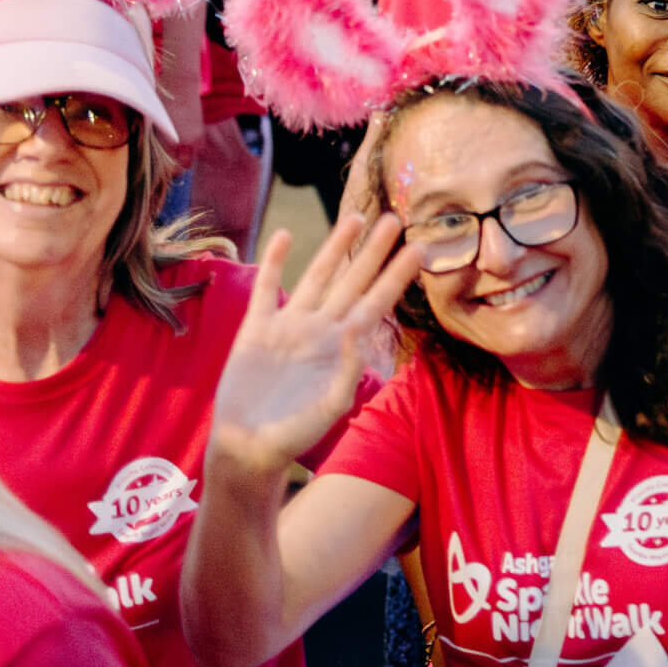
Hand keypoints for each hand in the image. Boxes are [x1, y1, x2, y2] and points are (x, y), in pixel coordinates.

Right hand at [210, 212, 421, 478]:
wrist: (248, 448)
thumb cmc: (294, 436)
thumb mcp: (329, 407)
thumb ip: (347, 369)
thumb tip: (358, 328)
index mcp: (343, 348)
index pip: (377, 302)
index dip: (397, 275)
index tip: (420, 248)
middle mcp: (320, 330)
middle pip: (353, 280)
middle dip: (373, 251)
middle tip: (396, 218)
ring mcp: (289, 326)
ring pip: (317, 276)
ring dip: (335, 247)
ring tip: (355, 217)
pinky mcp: (256, 329)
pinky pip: (267, 289)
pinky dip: (274, 262)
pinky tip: (284, 234)